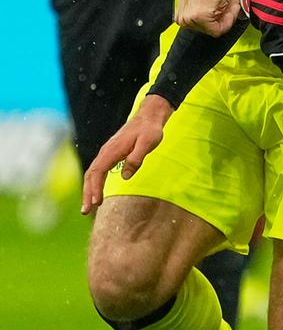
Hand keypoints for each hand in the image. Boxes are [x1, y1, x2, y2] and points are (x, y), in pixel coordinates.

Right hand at [81, 94, 173, 213]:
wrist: (148, 118)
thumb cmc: (149, 131)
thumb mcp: (148, 143)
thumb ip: (136, 159)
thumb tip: (125, 176)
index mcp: (112, 150)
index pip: (98, 172)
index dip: (95, 188)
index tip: (96, 202)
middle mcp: (106, 152)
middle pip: (90, 175)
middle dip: (87, 193)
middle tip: (86, 211)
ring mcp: (107, 153)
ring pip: (93, 173)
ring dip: (89, 190)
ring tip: (89, 207)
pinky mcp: (111, 155)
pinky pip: (99, 171)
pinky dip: (95, 183)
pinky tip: (96, 193)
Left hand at [174, 0, 240, 34]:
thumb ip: (217, 10)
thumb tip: (233, 18)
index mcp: (182, 12)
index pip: (206, 27)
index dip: (221, 15)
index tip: (227, 3)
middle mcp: (183, 17)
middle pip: (211, 29)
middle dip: (225, 15)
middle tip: (230, 0)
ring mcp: (189, 18)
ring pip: (216, 29)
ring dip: (228, 14)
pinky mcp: (199, 17)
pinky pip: (220, 28)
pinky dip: (230, 16)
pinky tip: (230, 1)